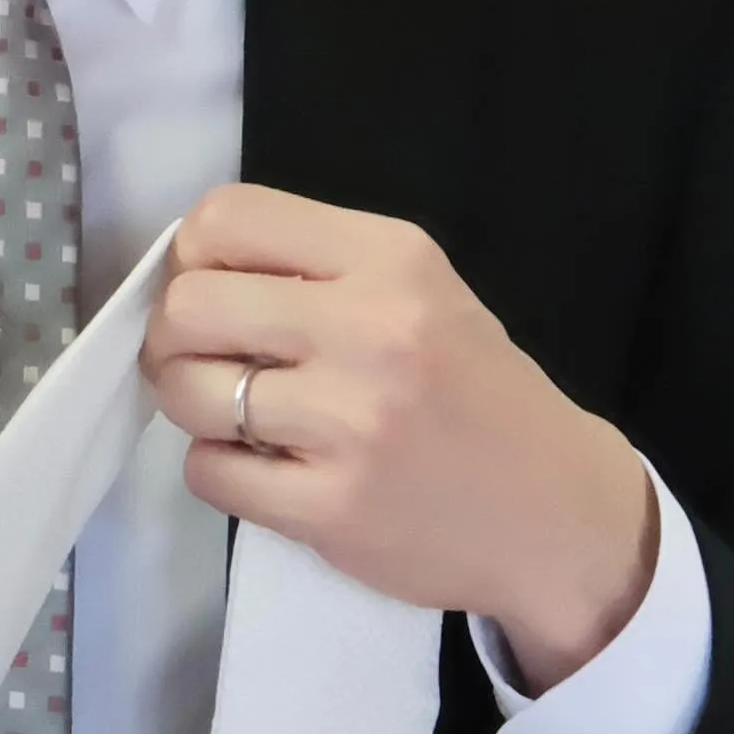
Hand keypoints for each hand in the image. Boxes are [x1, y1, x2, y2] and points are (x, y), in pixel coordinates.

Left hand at [144, 181, 656, 691]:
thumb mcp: (422, 292)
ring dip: (192, 404)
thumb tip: (187, 270)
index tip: (212, 290)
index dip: (193, 256)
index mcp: (390, 259)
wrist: (559, 514)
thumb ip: (317, 268)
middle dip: (174, 335)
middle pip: (190, 306)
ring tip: (236, 415)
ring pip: (186, 391)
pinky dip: (218, 469)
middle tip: (207, 359)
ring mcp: (349, 423)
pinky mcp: (330, 507)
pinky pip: (208, 472)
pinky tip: (263, 467)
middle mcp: (370, 329)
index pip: (227, 218)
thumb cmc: (478, 393)